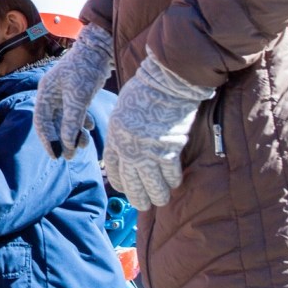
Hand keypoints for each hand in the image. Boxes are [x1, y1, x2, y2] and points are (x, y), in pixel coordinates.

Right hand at [34, 22, 113, 158]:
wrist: (101, 49)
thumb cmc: (85, 69)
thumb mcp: (78, 97)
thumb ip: (71, 121)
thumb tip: (67, 145)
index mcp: (45, 92)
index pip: (41, 121)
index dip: (47, 140)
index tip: (56, 155)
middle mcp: (52, 95)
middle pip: (53, 123)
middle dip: (62, 139)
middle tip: (72, 155)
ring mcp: (64, 94)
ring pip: (65, 120)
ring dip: (74, 133)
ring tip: (85, 144)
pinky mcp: (76, 94)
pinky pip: (75, 113)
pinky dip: (81, 122)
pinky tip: (90, 127)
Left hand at [103, 52, 213, 210]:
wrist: (165, 82)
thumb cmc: (143, 91)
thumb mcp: (122, 111)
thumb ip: (123, 133)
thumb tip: (127, 150)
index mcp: (115, 137)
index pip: (114, 169)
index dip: (120, 182)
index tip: (125, 188)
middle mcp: (129, 148)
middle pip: (132, 183)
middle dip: (138, 197)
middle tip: (144, 204)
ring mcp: (149, 151)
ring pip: (153, 185)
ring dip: (157, 195)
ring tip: (160, 199)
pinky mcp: (170, 150)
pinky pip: (170, 174)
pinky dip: (173, 180)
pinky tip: (174, 183)